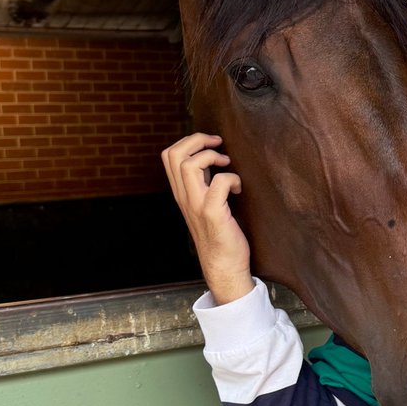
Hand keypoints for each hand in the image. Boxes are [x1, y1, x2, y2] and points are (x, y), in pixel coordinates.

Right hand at [161, 133, 253, 304]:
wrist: (223, 266)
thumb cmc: (220, 234)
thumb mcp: (205, 204)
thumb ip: (203, 184)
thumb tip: (211, 160)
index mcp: (181, 193)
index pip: (168, 156)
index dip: (189, 141)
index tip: (211, 144)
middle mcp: (184, 198)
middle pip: (173, 154)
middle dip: (197, 140)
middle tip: (218, 145)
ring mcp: (196, 205)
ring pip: (189, 165)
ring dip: (211, 156)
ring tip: (226, 163)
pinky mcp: (212, 214)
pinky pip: (219, 183)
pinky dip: (232, 178)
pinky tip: (238, 188)